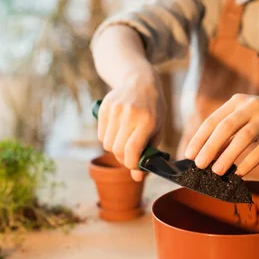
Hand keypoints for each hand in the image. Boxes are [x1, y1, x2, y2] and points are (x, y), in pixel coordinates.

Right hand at [97, 67, 166, 181]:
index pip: (132, 150)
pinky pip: (101, 135)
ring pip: (106, 144)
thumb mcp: (157, 129)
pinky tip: (117, 131)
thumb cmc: (153, 109)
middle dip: (123, 159)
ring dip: (115, 149)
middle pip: (117, 150)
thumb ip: (149, 154)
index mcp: (147, 121)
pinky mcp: (104, 108)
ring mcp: (115, 110)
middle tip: (130, 156)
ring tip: (124, 142)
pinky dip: (108, 139)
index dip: (131, 164)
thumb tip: (137, 178)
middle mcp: (129, 115)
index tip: (135, 166)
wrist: (140, 81)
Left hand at [184, 94, 258, 176]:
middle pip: (226, 127)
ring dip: (227, 156)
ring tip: (216, 171)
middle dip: (210, 147)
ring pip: (243, 138)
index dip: (199, 138)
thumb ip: (226, 134)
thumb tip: (205, 156)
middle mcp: (251, 106)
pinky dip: (249, 162)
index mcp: (236, 102)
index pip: (213, 120)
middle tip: (199, 165)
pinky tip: (239, 173)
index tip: (189, 155)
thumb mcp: (243, 118)